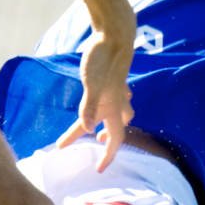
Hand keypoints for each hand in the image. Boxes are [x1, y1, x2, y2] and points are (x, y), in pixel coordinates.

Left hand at [57, 30, 134, 169]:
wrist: (115, 34)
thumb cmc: (103, 59)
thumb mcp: (92, 83)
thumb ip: (89, 106)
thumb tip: (86, 129)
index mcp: (113, 107)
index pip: (114, 139)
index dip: (108, 156)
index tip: (99, 169)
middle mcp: (118, 101)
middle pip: (116, 127)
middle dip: (106, 139)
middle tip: (94, 143)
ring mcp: (116, 89)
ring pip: (119, 112)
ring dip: (110, 121)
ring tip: (98, 124)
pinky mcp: (112, 78)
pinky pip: (114, 96)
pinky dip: (109, 103)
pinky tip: (105, 96)